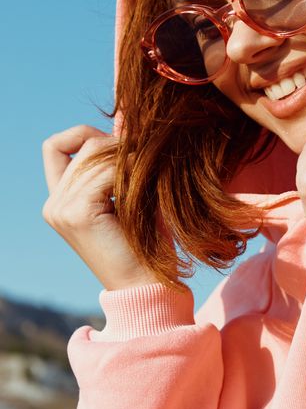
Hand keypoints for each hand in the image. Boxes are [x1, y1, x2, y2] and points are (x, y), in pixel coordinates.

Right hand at [42, 125, 161, 290]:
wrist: (148, 284)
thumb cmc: (146, 243)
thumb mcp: (128, 195)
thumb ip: (117, 165)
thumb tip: (126, 124)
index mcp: (60, 200)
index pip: (56, 146)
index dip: (86, 135)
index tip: (120, 148)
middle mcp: (54, 204)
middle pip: (84, 147)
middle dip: (119, 148)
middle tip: (148, 164)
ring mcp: (61, 209)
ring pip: (95, 156)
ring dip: (128, 161)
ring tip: (149, 179)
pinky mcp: (76, 214)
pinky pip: (105, 172)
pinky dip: (129, 174)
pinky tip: (143, 190)